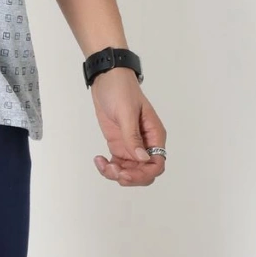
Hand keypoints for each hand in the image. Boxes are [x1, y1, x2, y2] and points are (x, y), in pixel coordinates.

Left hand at [90, 68, 165, 186]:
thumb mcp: (126, 112)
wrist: (106, 79)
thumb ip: (133, 137)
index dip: (144, 173)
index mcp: (154, 135)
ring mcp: (131, 145)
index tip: (126, 173)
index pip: (157, 163)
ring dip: (116, 174)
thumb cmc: (120, 90)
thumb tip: (143, 159)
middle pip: (144, 172)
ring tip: (102, 164)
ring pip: (130, 171)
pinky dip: (107, 168)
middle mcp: (145, 143)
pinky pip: (117, 164)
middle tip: (112, 170)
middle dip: (129, 177)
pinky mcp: (119, 145)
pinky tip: (98, 160)